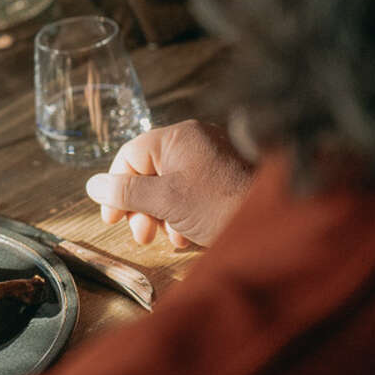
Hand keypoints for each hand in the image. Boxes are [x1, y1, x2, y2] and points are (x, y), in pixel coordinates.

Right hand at [84, 120, 253, 247]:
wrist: (281, 220)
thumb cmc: (220, 205)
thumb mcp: (165, 200)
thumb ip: (126, 192)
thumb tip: (93, 185)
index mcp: (176, 137)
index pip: (129, 157)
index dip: (116, 189)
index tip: (113, 219)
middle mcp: (194, 140)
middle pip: (149, 172)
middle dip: (141, 207)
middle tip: (143, 236)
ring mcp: (212, 157)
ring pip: (170, 184)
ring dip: (161, 214)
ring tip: (169, 238)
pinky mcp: (226, 176)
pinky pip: (192, 190)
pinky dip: (183, 212)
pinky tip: (187, 235)